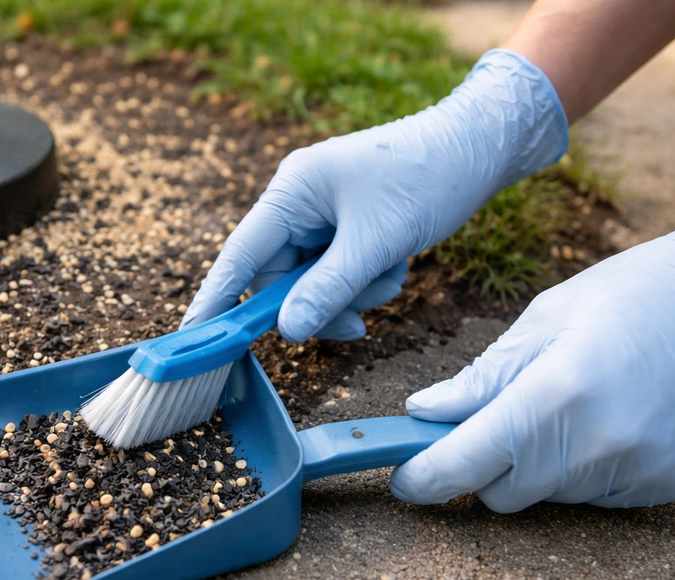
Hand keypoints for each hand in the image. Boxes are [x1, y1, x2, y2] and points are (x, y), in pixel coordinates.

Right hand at [181, 49, 567, 341]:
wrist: (479, 148)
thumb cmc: (425, 179)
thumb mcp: (375, 242)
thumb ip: (328, 290)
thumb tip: (287, 332)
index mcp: (292, 191)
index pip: (240, 255)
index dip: (216, 299)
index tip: (195, 336)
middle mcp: (299, 202)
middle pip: (282, 278)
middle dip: (320, 304)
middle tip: (354, 325)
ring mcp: (324, 215)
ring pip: (315, 282)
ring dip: (351, 295)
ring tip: (390, 278)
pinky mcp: (347, 226)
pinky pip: (340, 273)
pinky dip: (366, 282)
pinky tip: (395, 268)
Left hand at [391, 180, 674, 511]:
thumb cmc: (638, 293)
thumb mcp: (546, 319)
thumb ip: (482, 377)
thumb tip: (423, 413)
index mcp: (556, 395)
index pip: (465, 464)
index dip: (424, 478)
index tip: (403, 481)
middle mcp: (597, 445)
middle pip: (503, 493)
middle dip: (484, 465)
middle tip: (497, 420)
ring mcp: (640, 471)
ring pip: (550, 497)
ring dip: (538, 466)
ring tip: (573, 403)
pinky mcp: (671, 485)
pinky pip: (597, 497)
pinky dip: (585, 470)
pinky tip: (611, 421)